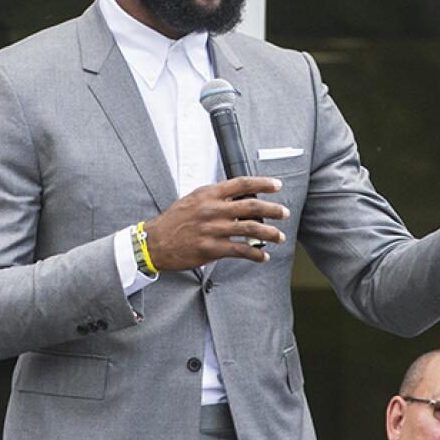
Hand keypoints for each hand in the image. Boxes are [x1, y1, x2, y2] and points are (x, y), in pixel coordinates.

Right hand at [143, 177, 289, 268]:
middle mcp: (213, 209)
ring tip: (280, 236)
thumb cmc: (175, 221)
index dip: (262, 183)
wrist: (155, 241)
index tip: (277, 185)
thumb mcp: (194, 200)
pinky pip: (240, 250)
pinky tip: (263, 256)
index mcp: (209, 194)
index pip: (241, 184)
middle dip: (272, 209)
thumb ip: (216, 198)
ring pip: (250, 228)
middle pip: (251, 205)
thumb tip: (240, 198)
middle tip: (284, 212)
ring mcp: (213, 229)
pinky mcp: (212, 249)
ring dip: (270, 233)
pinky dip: (255, 254)